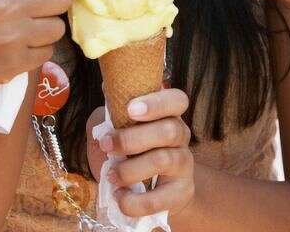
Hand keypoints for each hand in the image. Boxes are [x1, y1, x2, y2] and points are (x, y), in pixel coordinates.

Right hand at [0, 0, 71, 118]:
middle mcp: (5, 3)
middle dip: (52, 2)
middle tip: (33, 9)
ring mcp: (11, 36)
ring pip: (58, 26)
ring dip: (45, 29)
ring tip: (20, 31)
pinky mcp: (13, 65)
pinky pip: (47, 52)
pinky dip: (36, 52)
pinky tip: (13, 50)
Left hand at [86, 89, 194, 218]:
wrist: (152, 192)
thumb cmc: (130, 153)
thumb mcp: (117, 128)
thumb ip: (111, 112)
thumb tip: (108, 88)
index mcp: (168, 115)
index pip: (177, 100)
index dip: (156, 103)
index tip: (130, 109)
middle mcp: (181, 136)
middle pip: (169, 130)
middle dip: (132, 138)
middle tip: (106, 145)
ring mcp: (184, 165)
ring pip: (163, 160)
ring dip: (130, 169)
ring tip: (111, 175)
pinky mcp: (181, 193)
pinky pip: (159, 199)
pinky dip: (134, 201)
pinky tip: (120, 196)